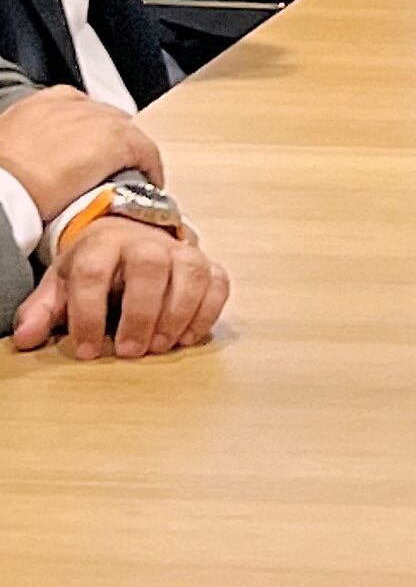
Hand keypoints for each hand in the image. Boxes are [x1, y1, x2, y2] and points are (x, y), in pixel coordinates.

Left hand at [0, 87, 159, 217]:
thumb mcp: (90, 202)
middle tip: (117, 173)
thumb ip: (115, 188)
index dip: (150, 170)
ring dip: (100, 131)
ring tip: (87, 155)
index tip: (146, 184)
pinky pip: (70, 101)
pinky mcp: (41, 101)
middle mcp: (97, 113)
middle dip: (125, 148)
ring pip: (99, 111)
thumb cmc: (34, 198)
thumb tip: (118, 193)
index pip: (147, 149)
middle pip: (126, 127)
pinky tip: (67, 131)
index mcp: (116, 137)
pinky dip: (74, 114)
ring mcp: (68, 105)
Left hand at [15, 216, 229, 360]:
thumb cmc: (95, 267)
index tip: (89, 349)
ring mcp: (180, 251)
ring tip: (163, 346)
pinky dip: (209, 309)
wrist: (130, 236)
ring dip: (180, 312)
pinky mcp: (206, 263)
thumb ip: (42, 310)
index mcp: (103, 244)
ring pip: (191, 272)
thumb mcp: (62, 283)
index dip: (89, 314)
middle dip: (142, 313)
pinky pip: (218, 281)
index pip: (93, 273)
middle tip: (132, 351)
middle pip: (149, 267)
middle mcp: (145, 242)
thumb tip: (27, 338)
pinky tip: (191, 335)